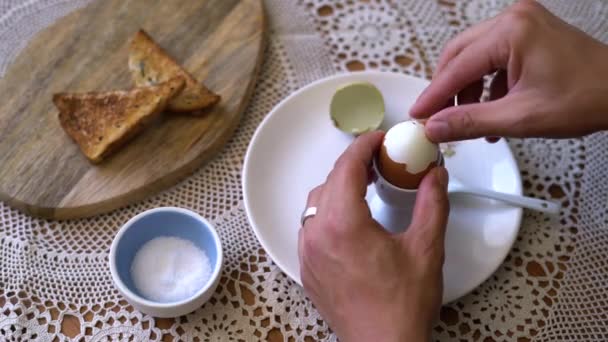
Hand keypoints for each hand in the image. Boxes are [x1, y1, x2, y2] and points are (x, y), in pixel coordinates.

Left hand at [298, 131, 449, 341]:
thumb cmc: (402, 306)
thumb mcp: (426, 248)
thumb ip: (432, 203)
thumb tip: (435, 176)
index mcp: (343, 224)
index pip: (346, 167)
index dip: (363, 146)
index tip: (379, 140)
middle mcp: (317, 236)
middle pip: (329, 182)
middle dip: (353, 166)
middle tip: (379, 162)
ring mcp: (309, 254)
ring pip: (316, 204)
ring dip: (338, 189)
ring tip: (365, 187)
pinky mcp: (308, 270)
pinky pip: (311, 228)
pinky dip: (329, 213)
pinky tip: (351, 220)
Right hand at [410, 0, 607, 141]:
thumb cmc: (587, 97)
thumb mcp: (521, 118)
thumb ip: (471, 121)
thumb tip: (436, 127)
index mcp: (512, 32)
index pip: (457, 67)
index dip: (434, 96)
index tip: (418, 115)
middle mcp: (514, 20)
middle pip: (459, 56)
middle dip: (447, 91)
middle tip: (436, 118)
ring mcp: (522, 24)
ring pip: (473, 57)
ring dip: (466, 90)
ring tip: (469, 120)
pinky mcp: (529, 34)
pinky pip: (492, 57)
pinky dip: (485, 84)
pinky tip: (490, 109)